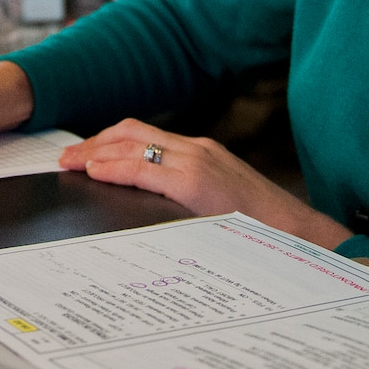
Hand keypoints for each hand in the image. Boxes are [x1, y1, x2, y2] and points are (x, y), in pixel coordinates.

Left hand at [62, 119, 353, 250]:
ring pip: (134, 143)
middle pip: (131, 131)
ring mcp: (197, 162)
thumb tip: (151, 209)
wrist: (303, 236)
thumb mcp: (219, 206)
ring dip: (96, 150)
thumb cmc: (264, 229)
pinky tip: (95, 173)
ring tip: (72, 163)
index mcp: (201, 153)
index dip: (108, 141)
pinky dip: (116, 167)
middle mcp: (197, 149)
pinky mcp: (196, 182)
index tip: (83, 154)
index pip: (144, 135)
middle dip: (93, 142)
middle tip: (66, 158)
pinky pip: (146, 168)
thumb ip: (187, 199)